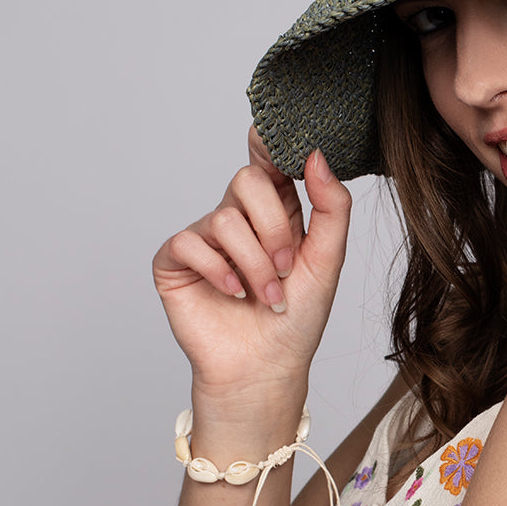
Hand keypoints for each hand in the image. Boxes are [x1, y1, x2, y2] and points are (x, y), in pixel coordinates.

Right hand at [153, 128, 351, 396]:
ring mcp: (205, 237)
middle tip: (286, 266)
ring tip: (267, 296)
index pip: (267, 158)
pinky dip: (219, 270)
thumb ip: (331, 205)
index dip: (269, 141)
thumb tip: (316, 154)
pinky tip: (233, 293)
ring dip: (255, 264)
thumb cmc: (298, 318)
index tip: (278, 138)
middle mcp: (238, 216)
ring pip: (225, 219)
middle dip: (274, 228)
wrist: (266, 367)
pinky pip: (190, 242)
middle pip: (248, 180)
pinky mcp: (175, 261)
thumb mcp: (328, 258)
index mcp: (276, 209)